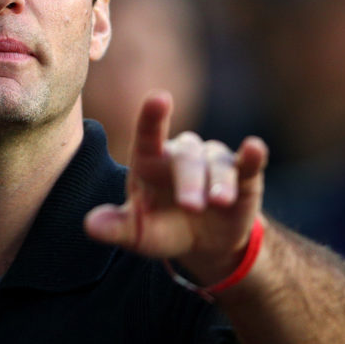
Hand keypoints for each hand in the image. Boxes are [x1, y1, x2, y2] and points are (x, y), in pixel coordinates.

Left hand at [84, 90, 267, 282]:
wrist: (204, 245)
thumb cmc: (163, 229)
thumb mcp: (137, 234)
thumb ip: (115, 228)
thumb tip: (89, 225)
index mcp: (150, 161)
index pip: (148, 134)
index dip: (152, 116)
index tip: (158, 98)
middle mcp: (182, 154)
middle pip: (186, 157)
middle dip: (189, 181)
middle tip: (190, 206)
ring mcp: (213, 162)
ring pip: (217, 163)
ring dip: (218, 182)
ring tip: (218, 202)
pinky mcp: (242, 175)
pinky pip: (248, 162)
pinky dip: (253, 155)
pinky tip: (254, 148)